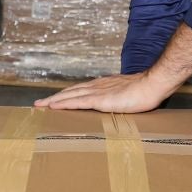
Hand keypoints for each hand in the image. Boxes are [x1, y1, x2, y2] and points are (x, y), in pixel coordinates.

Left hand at [35, 71, 168, 113]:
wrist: (152, 85)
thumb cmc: (145, 92)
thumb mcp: (129, 95)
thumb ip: (120, 99)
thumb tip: (117, 106)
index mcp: (103, 86)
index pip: (80, 90)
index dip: (66, 95)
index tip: (55, 100)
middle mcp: (97, 86)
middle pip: (70, 92)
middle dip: (54, 98)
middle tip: (39, 103)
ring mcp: (97, 92)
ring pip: (69, 95)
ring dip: (53, 101)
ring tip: (40, 106)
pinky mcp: (99, 99)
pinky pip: (76, 102)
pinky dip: (63, 104)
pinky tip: (53, 106)